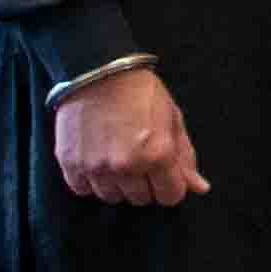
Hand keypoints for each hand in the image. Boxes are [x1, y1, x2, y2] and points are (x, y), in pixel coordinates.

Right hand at [50, 63, 201, 208]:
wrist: (98, 72)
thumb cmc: (142, 93)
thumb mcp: (173, 119)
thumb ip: (185, 157)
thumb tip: (200, 188)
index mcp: (158, 155)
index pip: (170, 196)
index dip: (170, 186)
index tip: (165, 174)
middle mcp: (126, 166)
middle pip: (141, 199)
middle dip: (145, 184)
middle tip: (140, 161)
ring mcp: (96, 168)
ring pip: (112, 197)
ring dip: (118, 184)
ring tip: (117, 158)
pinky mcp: (70, 164)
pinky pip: (83, 190)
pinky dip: (91, 181)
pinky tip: (96, 160)